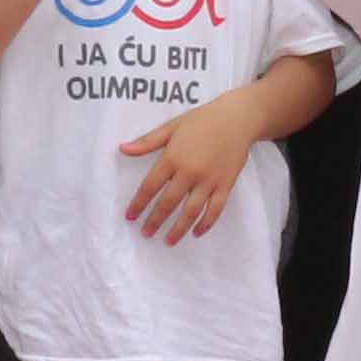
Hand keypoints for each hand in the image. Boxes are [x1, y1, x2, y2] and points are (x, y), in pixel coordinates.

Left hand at [118, 96, 259, 243]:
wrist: (237, 119)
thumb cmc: (202, 120)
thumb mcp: (171, 127)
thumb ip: (147, 142)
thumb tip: (123, 149)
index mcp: (173, 157)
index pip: (150, 187)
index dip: (139, 203)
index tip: (130, 216)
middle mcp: (190, 172)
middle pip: (168, 203)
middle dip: (155, 221)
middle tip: (146, 233)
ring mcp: (209, 181)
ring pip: (191, 212)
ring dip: (178, 229)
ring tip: (167, 241)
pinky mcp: (225, 185)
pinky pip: (215, 210)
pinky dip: (206, 223)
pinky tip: (196, 233)